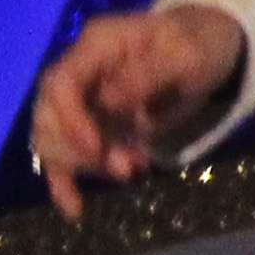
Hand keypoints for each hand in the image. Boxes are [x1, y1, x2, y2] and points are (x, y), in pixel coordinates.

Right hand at [31, 6, 249, 219]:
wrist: (206, 48)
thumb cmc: (197, 46)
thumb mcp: (184, 55)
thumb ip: (146, 75)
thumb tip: (109, 102)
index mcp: (95, 46)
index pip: (60, 83)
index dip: (70, 120)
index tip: (96, 150)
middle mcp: (79, 71)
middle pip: (49, 115)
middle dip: (79, 150)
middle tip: (124, 168)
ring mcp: (83, 99)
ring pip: (56, 140)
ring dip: (87, 165)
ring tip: (132, 170)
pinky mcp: (91, 124)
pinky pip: (67, 154)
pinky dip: (67, 181)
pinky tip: (74, 208)